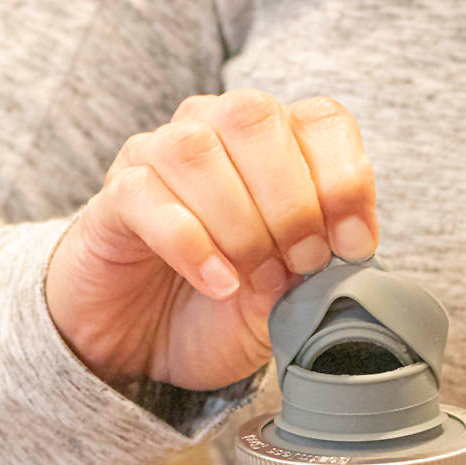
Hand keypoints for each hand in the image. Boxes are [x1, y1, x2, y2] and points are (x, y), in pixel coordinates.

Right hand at [46, 90, 377, 387]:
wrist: (143, 346)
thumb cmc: (220, 310)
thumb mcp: (286, 299)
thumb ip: (316, 271)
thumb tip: (343, 254)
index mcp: (270, 146)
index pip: (319, 119)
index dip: (345, 178)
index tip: (353, 245)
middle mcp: (211, 133)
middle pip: (255, 118)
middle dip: (293, 202)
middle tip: (302, 263)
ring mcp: (154, 159)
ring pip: (197, 150)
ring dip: (242, 223)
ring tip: (257, 280)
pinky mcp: (113, 199)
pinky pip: (147, 197)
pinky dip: (192, 244)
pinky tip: (218, 284)